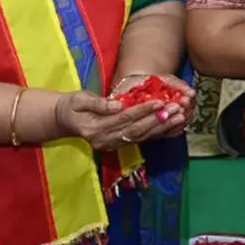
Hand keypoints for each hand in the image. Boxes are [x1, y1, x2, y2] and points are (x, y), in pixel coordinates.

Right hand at [53, 91, 185, 152]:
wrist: (64, 121)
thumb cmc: (71, 106)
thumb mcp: (79, 99)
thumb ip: (98, 103)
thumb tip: (118, 104)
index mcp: (95, 129)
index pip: (124, 119)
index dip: (142, 110)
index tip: (160, 101)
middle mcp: (106, 141)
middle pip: (136, 130)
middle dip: (158, 119)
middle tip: (177, 108)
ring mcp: (113, 145)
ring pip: (142, 136)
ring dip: (162, 127)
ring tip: (180, 116)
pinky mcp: (119, 144)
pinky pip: (142, 140)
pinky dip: (158, 133)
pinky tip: (174, 126)